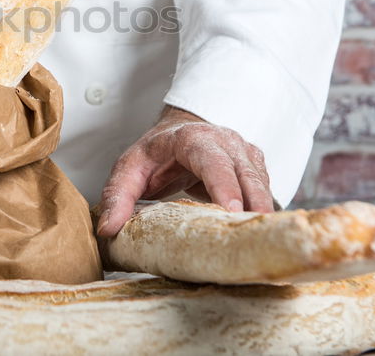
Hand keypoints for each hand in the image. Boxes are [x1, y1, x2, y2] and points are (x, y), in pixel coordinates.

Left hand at [96, 105, 273, 236]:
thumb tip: (108, 229)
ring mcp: (243, 152)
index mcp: (192, 139)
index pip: (212, 161)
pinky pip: (265, 188)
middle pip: (245, 172)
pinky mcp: (255, 166)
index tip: (232, 211)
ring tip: (264, 240)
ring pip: (261, 181)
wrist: (177, 133)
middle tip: (257, 233)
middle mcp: (224, 141)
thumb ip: (117, 197)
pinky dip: (264, 210)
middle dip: (253, 202)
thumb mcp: (128, 170)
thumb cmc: (154, 154)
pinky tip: (262, 233)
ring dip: (263, 209)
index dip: (223, 185)